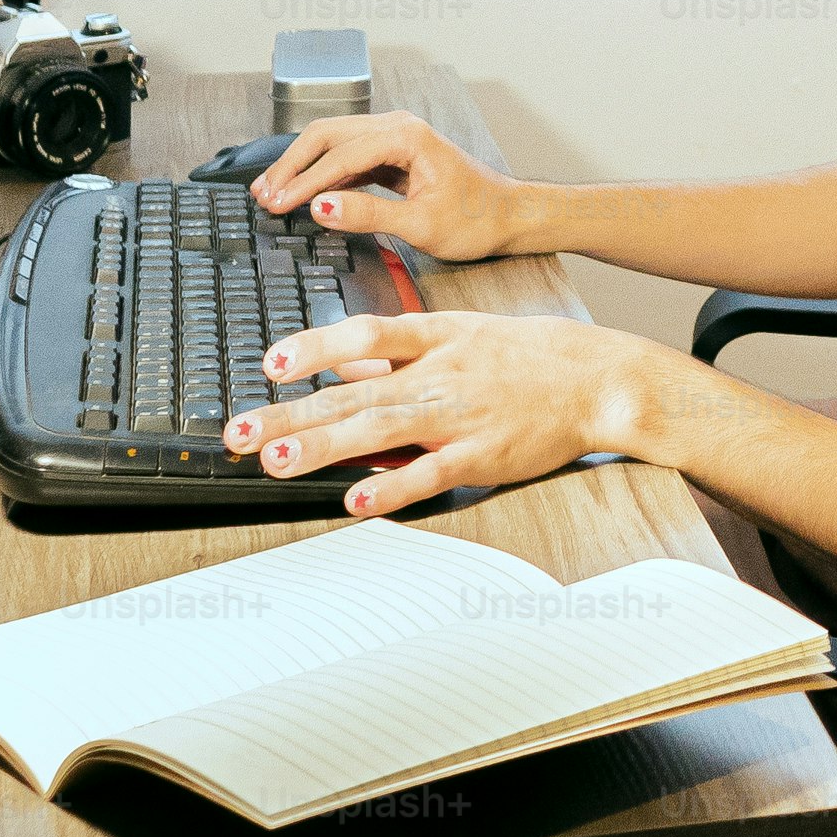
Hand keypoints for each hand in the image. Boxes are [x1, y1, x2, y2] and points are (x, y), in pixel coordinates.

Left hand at [222, 310, 686, 514]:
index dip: (314, 347)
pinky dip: (395, 487)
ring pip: (383, 428)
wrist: (598, 377)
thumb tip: (341, 363)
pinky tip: (357, 501)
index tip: (269, 364)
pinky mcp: (484, 455)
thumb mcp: (461, 334)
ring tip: (276, 460)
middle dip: (291, 413)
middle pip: (355, 391)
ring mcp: (461, 414)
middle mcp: (441, 372)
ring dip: (325, 445)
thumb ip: (399, 352)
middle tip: (238, 433)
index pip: (364, 335)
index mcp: (435, 336)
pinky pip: (433, 473)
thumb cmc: (527, 357)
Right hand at [250, 114, 529, 258]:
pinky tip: (303, 192)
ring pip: (334, 142)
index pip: (339, 156)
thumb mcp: (421, 224)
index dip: (303, 182)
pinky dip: (322, 173)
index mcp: (406, 136)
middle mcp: (397, 127)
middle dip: (291, 166)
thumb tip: (319, 206)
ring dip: (302, 166)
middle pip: (327, 136)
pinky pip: (348, 156)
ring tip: (270, 193)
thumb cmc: (476, 220)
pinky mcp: (393, 153)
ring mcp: (394, 137)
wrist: (509, 215)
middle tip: (262, 196)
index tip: (275, 205)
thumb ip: (367, 214)